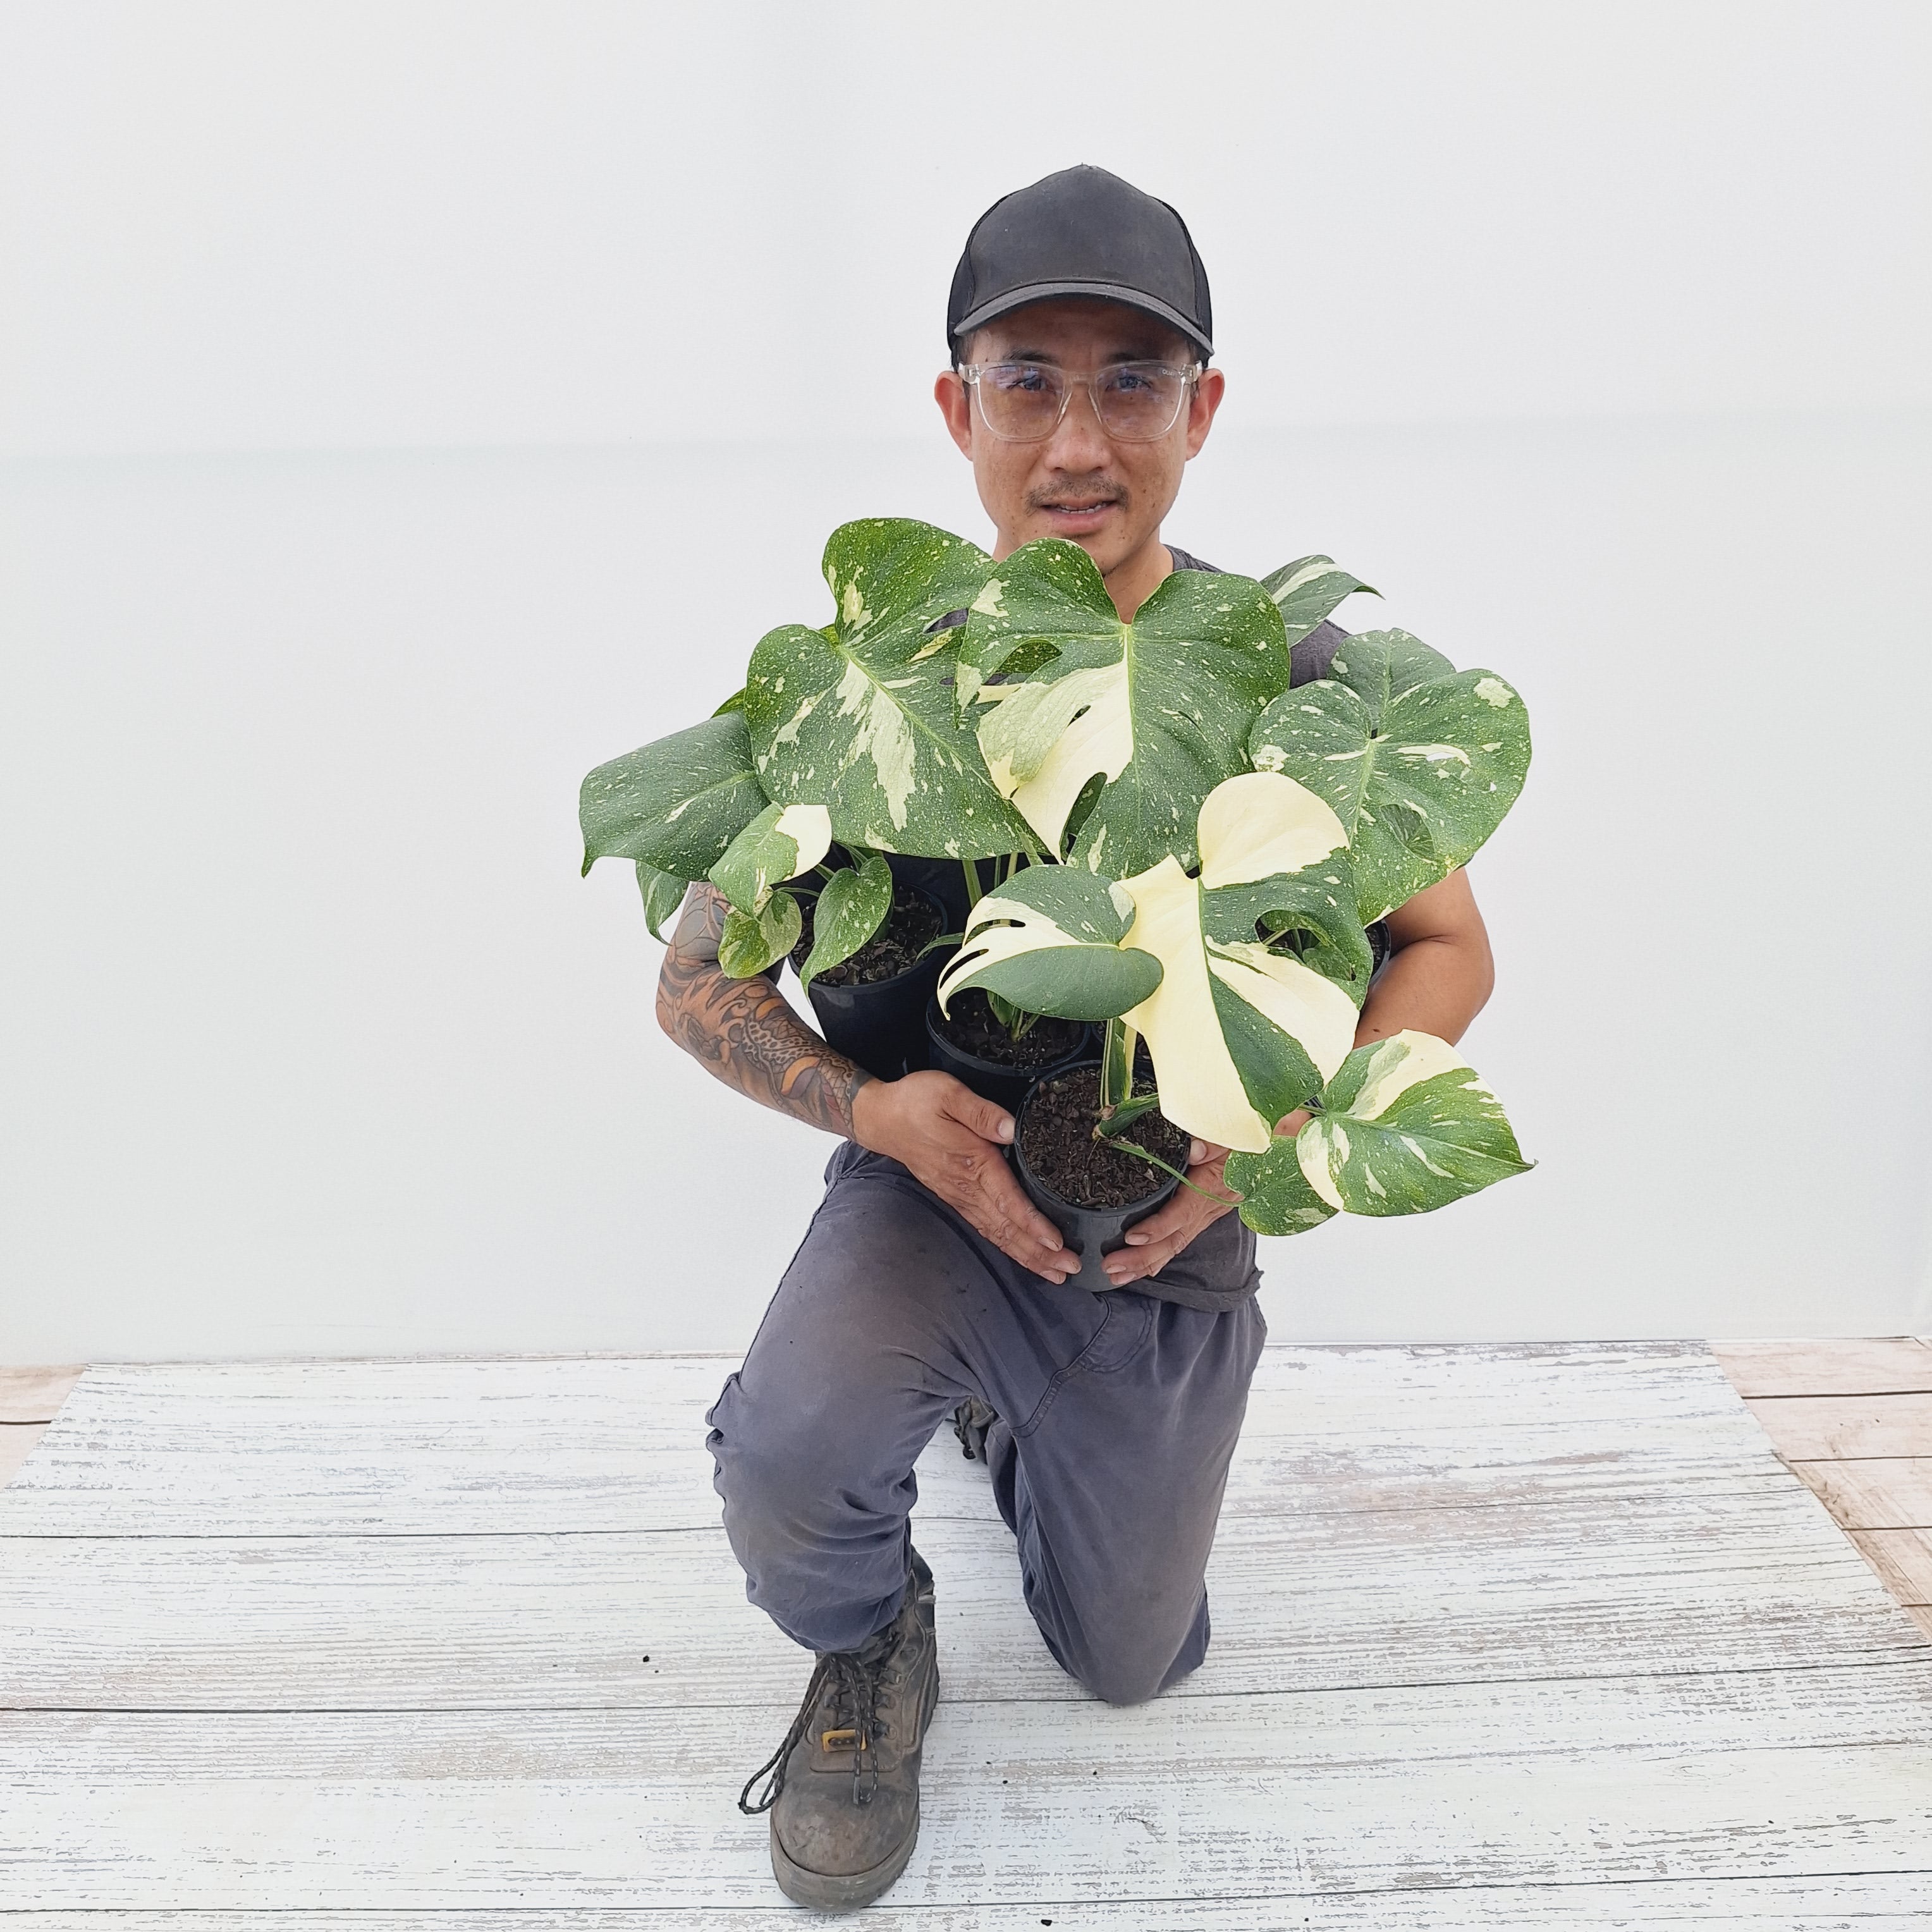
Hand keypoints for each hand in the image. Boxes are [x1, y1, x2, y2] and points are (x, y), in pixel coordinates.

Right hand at [851, 1071, 1075, 1282]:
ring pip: (997, 1233)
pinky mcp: (954, 1197)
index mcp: (972, 1162)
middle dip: (1039, 1252)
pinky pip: (985, 1228)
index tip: (1056, 1243)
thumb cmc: (915, 1102)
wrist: (880, 1119)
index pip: (1007, 1200)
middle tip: (1070, 1269)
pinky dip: (1006, 1246)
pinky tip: (1022, 1255)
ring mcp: (958, 1196)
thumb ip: (980, 1111)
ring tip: (1054, 1273)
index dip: (1033, 1224)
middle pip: (1007, 1227)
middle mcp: (966, 1187)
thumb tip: (1010, 1129)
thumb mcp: (947, 1093)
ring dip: (1027, 1255)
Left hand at [1100, 1107, 1310, 1287]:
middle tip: (1111, 1268)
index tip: (1132, 1237)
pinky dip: (1161, 1254)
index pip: (1183, 1213)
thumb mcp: (1236, 1128)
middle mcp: (1212, 1205)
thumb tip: (1193, 1147)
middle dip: (1142, 1258)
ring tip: (1116, 1275)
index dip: (1158, 1228)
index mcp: (1215, 1185)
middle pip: (1175, 1239)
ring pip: (1176, 1243)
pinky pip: (1182, 1237)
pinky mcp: (1208, 1211)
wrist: (1284, 1141)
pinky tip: (1143, 1266)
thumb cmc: (1257, 1130)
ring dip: (1146, 1262)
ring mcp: (1211, 1212)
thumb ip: (1215, 1137)